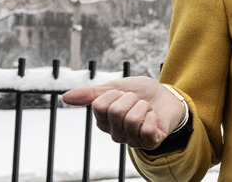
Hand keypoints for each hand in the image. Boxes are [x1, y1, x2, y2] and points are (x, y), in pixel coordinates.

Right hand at [62, 76, 185, 149]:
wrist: (167, 95)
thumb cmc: (140, 92)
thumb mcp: (115, 87)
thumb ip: (91, 94)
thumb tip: (64, 97)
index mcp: (103, 120)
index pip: (99, 106)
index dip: (115, 94)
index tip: (124, 94)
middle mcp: (115, 133)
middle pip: (116, 112)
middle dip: (131, 99)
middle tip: (138, 101)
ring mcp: (132, 140)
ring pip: (131, 120)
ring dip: (143, 107)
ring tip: (147, 108)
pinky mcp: (149, 143)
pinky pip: (147, 129)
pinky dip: (152, 117)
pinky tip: (154, 118)